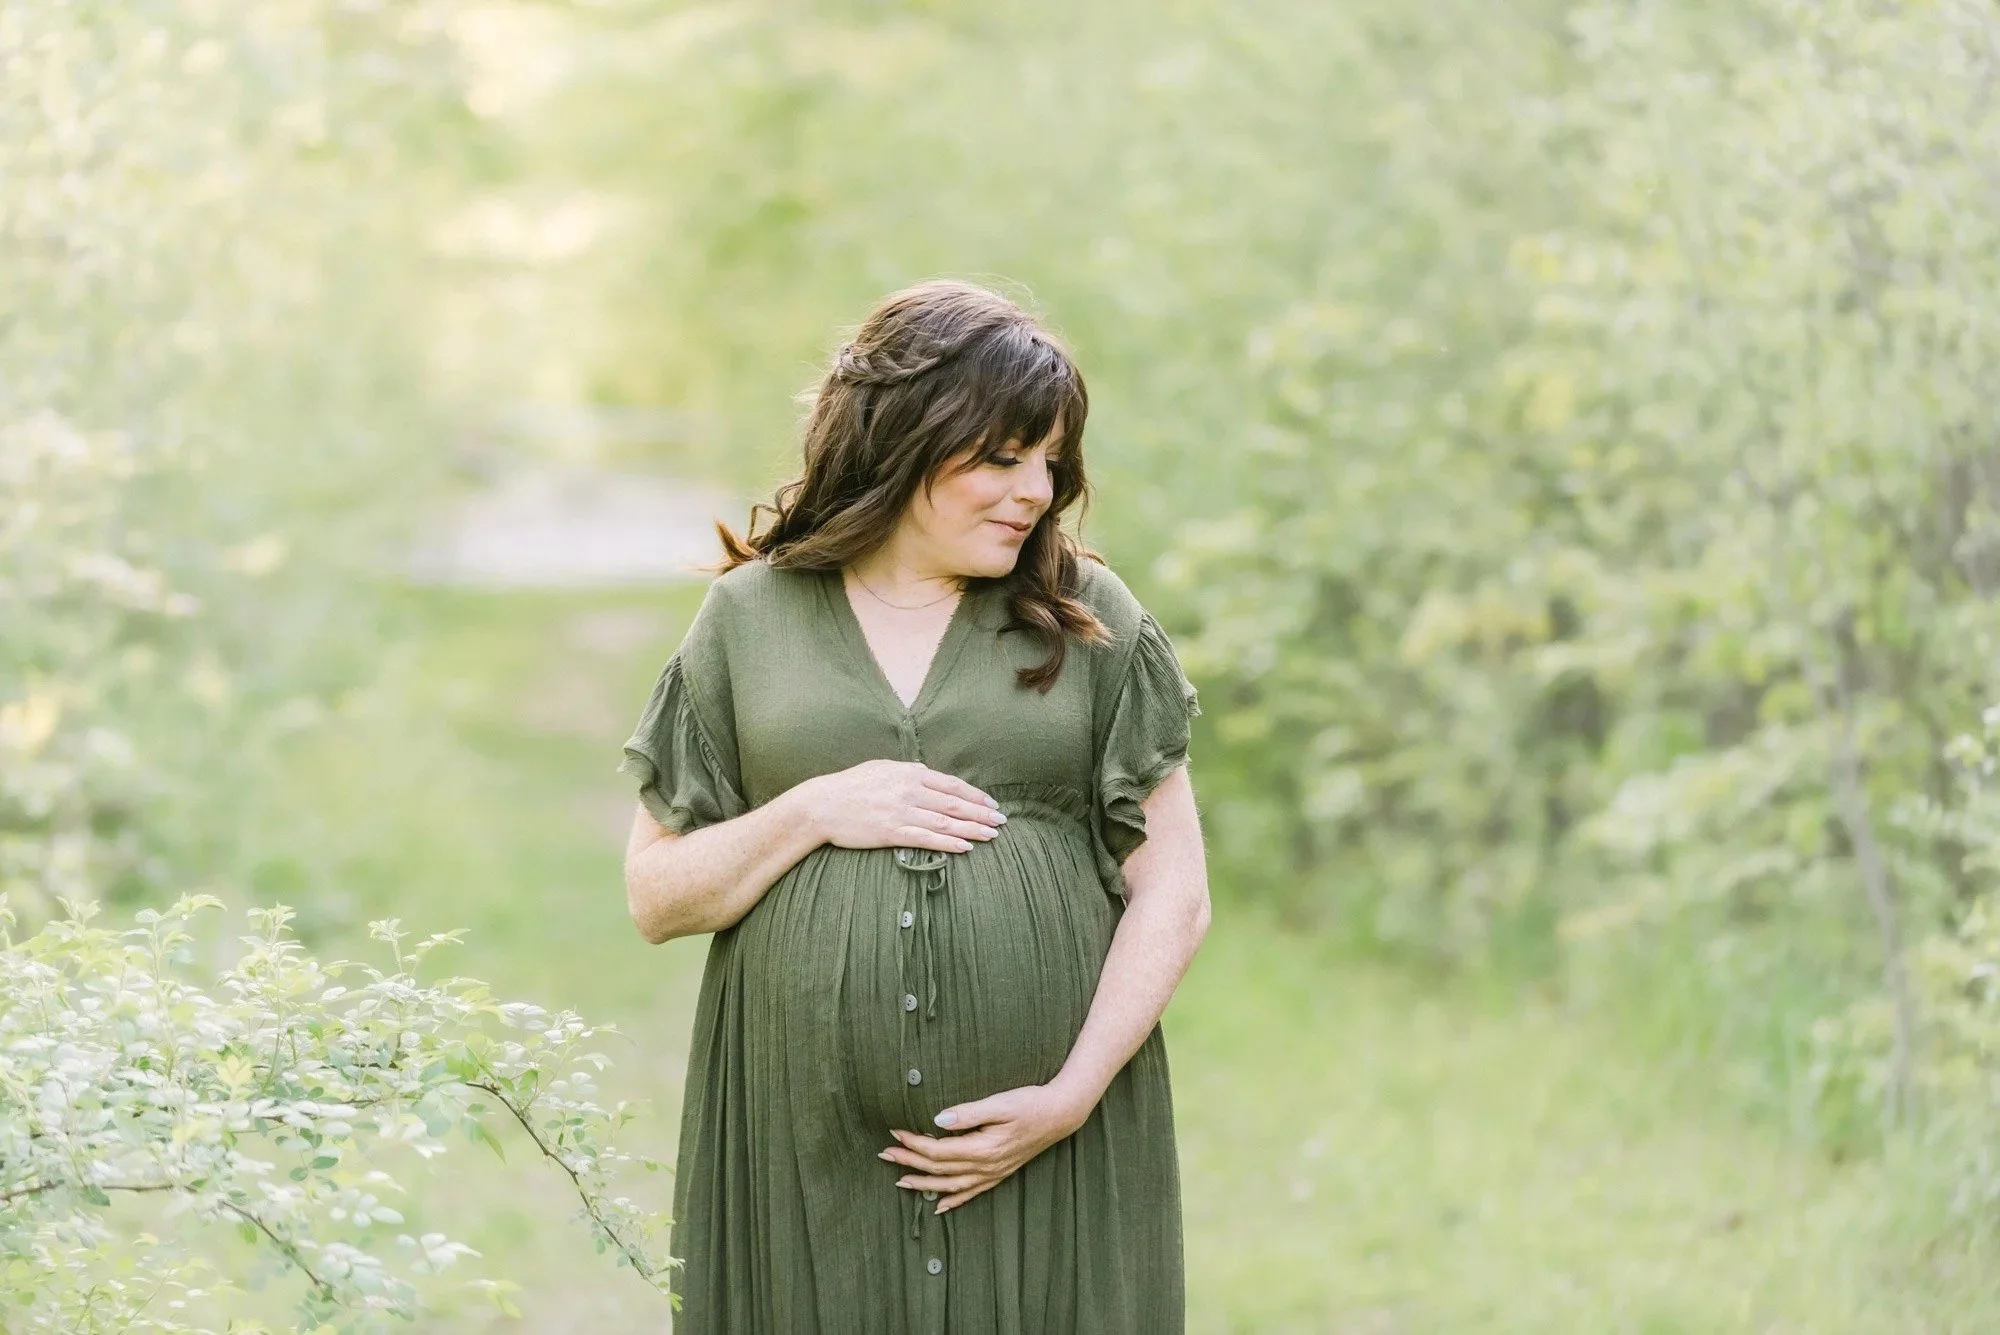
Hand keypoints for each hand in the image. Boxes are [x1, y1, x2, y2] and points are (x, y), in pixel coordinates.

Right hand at [795, 759, 1003, 854]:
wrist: (822, 804)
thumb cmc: (851, 786)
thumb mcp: (881, 768)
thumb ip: (907, 772)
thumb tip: (927, 774)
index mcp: (909, 773)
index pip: (952, 784)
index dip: (975, 795)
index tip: (992, 804)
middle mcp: (910, 790)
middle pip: (955, 802)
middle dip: (981, 813)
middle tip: (1001, 822)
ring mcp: (902, 812)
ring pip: (946, 821)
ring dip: (972, 829)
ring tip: (992, 835)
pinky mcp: (892, 832)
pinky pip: (927, 838)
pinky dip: (949, 842)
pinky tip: (965, 847)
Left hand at [879, 1082, 1095, 1214]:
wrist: (1060, 1114)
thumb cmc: (1031, 1103)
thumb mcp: (1000, 1103)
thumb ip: (969, 1113)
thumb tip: (939, 1119)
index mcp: (982, 1148)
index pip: (938, 1150)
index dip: (913, 1143)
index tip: (894, 1133)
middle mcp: (985, 1166)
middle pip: (939, 1169)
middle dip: (910, 1163)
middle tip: (885, 1155)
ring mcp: (993, 1173)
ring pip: (951, 1186)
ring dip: (924, 1184)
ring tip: (901, 1181)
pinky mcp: (999, 1173)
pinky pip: (972, 1193)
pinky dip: (953, 1200)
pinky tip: (940, 1206)